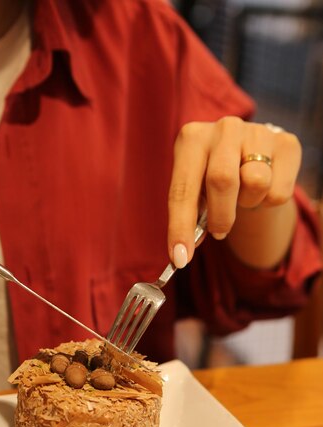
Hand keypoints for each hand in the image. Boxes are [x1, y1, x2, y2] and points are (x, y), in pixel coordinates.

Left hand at [168, 116, 300, 267]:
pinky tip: (263, 188)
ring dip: (247, 204)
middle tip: (218, 232)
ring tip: (242, 197)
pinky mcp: (286, 143)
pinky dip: (269, 202)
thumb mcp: (195, 189)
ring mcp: (257, 132)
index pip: (182, 188)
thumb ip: (189, 215)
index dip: (180, 227)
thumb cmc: (212, 179)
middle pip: (222, 181)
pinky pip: (278, 191)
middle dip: (220, 217)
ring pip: (256, 183)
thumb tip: (182, 253)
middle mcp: (224, 128)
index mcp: (192, 139)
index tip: (180, 258)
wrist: (250, 155)